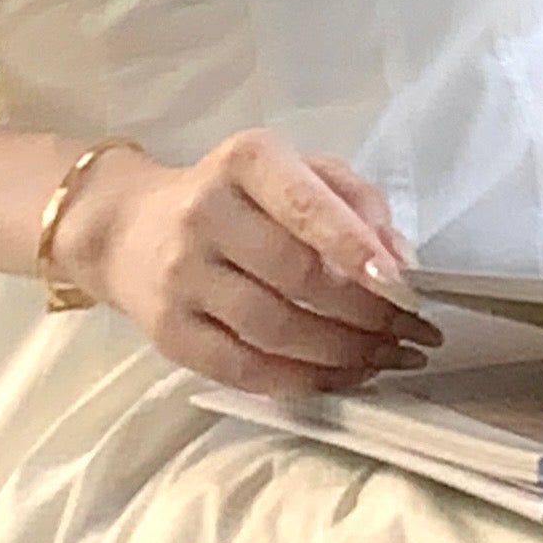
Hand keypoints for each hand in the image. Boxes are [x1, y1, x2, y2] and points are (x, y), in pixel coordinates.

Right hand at [59, 126, 443, 395]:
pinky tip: (340, 378)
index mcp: (245, 162)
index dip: (357, 249)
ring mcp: (181, 277)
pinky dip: (302, 381)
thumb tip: (401, 263)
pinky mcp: (168, 332)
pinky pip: (244, 369)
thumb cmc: (236, 198)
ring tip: (387, 358)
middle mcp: (205, 214)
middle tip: (412, 333)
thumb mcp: (298, 172)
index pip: (305, 206)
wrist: (129, 228)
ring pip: (276, 330)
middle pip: (298, 277)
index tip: (404, 286)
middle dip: (368, 314)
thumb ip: (356, 204)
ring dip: (344, 354)